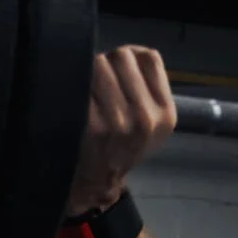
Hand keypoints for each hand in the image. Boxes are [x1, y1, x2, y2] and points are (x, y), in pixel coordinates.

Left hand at [65, 46, 177, 217]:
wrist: (95, 184)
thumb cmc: (120, 149)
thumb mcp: (150, 122)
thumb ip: (146, 86)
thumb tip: (124, 53)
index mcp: (165, 114)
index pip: (148, 57)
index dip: (129, 58)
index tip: (117, 73)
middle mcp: (146, 118)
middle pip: (121, 56)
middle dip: (105, 64)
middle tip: (94, 82)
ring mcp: (119, 123)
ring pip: (99, 65)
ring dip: (87, 71)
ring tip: (84, 90)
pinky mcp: (93, 127)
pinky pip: (82, 85)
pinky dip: (74, 87)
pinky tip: (72, 100)